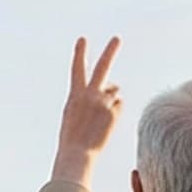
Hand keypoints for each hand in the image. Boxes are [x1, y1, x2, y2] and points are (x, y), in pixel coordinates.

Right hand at [52, 39, 122, 184]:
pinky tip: (106, 123)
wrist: (77, 153)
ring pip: (114, 92)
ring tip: (98, 118)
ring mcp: (103, 102)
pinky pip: (119, 105)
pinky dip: (115, 111)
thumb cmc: (73, 136)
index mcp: (75, 94)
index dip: (80, 53)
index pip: (77, 69)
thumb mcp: (74, 113)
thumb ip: (89, 97)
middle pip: (102, 67)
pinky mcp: (114, 111)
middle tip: (117, 38)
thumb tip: (112, 89)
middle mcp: (90, 94)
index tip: (83, 39)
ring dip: (110, 100)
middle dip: (110, 51)